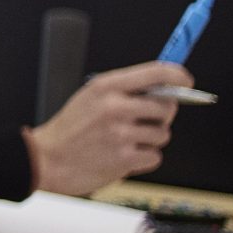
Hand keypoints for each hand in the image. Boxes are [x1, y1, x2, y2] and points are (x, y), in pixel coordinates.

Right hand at [27, 60, 189, 196]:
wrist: (47, 160)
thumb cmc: (69, 130)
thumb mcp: (90, 97)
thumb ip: (123, 90)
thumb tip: (163, 88)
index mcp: (107, 87)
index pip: (156, 72)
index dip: (178, 75)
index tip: (186, 80)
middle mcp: (115, 107)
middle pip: (167, 107)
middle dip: (162, 116)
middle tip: (144, 121)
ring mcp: (120, 134)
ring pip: (163, 134)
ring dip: (151, 140)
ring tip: (127, 141)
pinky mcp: (124, 159)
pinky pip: (155, 156)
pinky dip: (144, 159)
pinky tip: (124, 156)